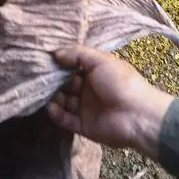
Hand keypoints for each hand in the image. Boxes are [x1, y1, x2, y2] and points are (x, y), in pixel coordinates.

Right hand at [47, 45, 173, 158]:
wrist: (138, 116)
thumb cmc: (120, 83)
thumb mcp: (100, 60)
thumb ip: (77, 54)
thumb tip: (56, 53)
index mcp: (95, 73)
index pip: (73, 66)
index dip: (61, 63)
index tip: (45, 59)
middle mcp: (89, 90)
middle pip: (66, 84)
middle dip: (54, 81)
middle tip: (41, 76)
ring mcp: (86, 108)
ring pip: (64, 102)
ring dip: (54, 97)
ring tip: (45, 92)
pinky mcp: (84, 126)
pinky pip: (66, 120)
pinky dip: (57, 114)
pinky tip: (50, 107)